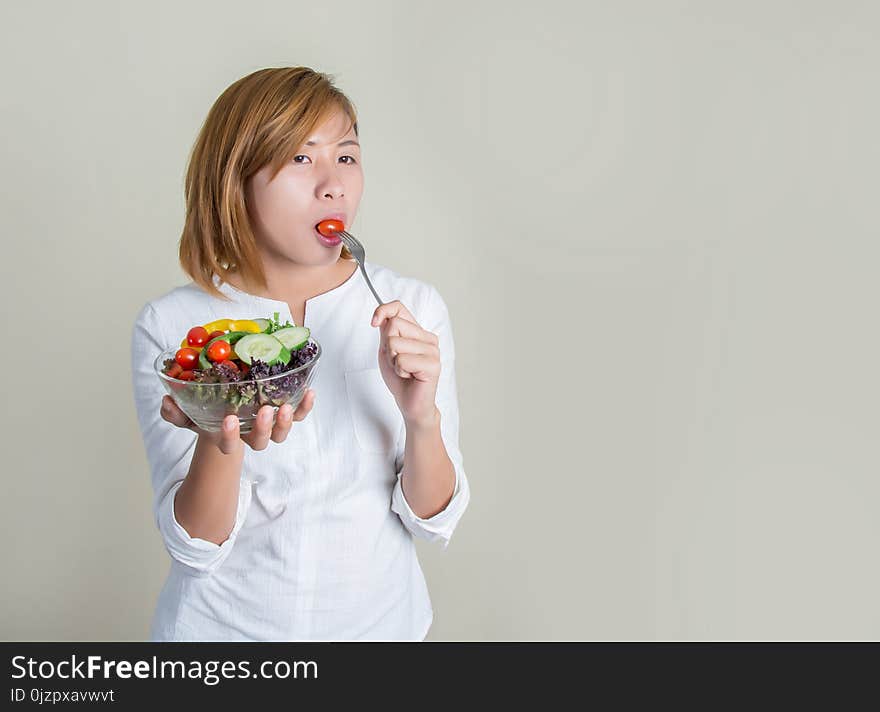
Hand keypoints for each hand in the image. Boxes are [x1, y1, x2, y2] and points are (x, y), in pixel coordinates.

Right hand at [160, 390, 315, 453]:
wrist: (230, 401)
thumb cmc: (208, 411)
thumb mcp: (189, 412)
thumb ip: (176, 412)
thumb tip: (167, 402)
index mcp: (229, 437)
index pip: (229, 444)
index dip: (230, 436)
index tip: (228, 419)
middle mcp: (252, 434)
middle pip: (261, 441)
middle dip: (262, 428)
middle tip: (263, 410)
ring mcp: (270, 425)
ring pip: (281, 432)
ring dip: (286, 422)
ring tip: (286, 405)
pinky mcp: (286, 413)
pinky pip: (299, 414)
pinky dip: (305, 406)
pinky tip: (309, 391)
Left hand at [372, 301, 440, 427]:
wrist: (410, 403)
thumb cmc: (400, 379)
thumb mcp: (387, 350)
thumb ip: (386, 331)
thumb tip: (381, 315)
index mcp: (418, 332)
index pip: (399, 307)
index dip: (382, 311)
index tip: (373, 322)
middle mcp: (428, 338)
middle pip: (394, 325)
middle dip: (387, 347)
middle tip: (398, 362)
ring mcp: (433, 350)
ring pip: (395, 343)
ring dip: (393, 361)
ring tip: (404, 371)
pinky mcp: (433, 364)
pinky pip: (402, 360)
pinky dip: (399, 371)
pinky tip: (409, 376)